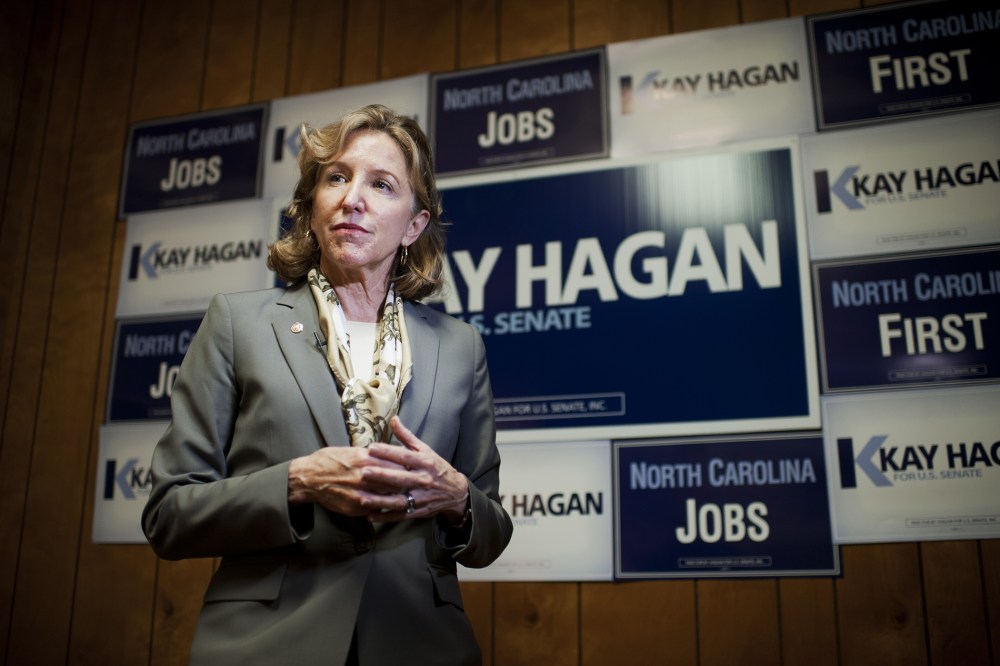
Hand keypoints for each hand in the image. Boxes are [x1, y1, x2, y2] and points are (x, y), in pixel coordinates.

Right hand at [287, 445, 412, 516]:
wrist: (308, 478)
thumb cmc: (329, 460)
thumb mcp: (350, 450)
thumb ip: (369, 454)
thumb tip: (386, 454)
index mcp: (365, 458)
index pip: (395, 463)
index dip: (408, 466)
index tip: (417, 467)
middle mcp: (365, 476)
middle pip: (396, 481)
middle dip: (408, 483)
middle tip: (418, 484)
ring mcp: (360, 494)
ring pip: (388, 498)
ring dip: (399, 498)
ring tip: (409, 497)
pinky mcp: (354, 507)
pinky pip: (376, 509)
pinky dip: (385, 508)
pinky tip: (392, 507)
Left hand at [364, 416, 469, 523]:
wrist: (456, 491)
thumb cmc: (436, 467)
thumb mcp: (425, 450)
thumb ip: (407, 436)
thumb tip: (393, 419)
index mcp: (425, 462)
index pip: (405, 456)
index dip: (388, 452)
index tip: (371, 448)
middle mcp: (423, 480)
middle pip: (401, 478)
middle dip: (382, 476)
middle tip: (364, 472)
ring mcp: (421, 497)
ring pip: (399, 500)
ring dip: (381, 500)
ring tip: (363, 498)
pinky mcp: (419, 511)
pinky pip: (400, 515)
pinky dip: (386, 516)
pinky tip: (371, 516)